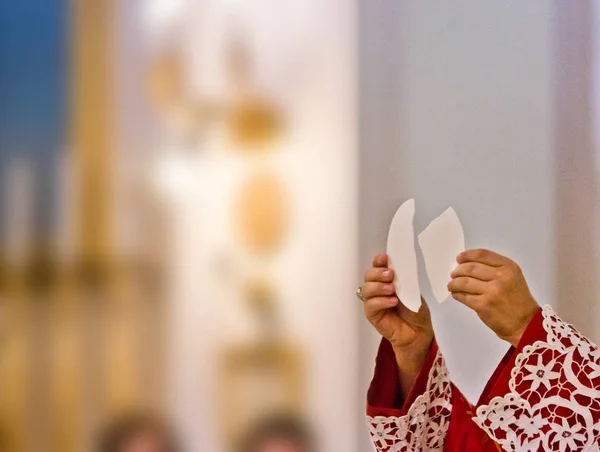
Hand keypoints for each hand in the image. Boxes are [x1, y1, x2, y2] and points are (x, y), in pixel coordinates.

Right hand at [362, 254, 433, 394]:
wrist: (419, 332)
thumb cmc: (416, 311)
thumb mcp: (413, 291)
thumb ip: (403, 280)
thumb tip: (397, 269)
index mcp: (387, 280)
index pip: (377, 266)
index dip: (378, 261)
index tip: (385, 257)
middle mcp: (377, 289)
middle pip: (368, 275)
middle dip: (377, 273)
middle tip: (390, 275)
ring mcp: (373, 302)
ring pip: (366, 289)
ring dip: (378, 286)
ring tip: (392, 289)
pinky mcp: (372, 315)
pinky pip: (370, 305)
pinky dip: (381, 301)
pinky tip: (392, 301)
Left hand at [448, 249, 538, 346]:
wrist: (526, 324)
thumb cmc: (518, 300)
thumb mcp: (512, 278)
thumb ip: (494, 269)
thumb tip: (467, 264)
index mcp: (508, 267)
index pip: (482, 255)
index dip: (467, 255)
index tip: (459, 258)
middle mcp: (501, 276)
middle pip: (470, 267)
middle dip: (458, 270)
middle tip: (453, 274)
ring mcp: (492, 291)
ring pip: (464, 282)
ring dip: (454, 283)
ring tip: (452, 285)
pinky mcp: (483, 305)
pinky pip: (464, 296)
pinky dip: (456, 294)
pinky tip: (456, 294)